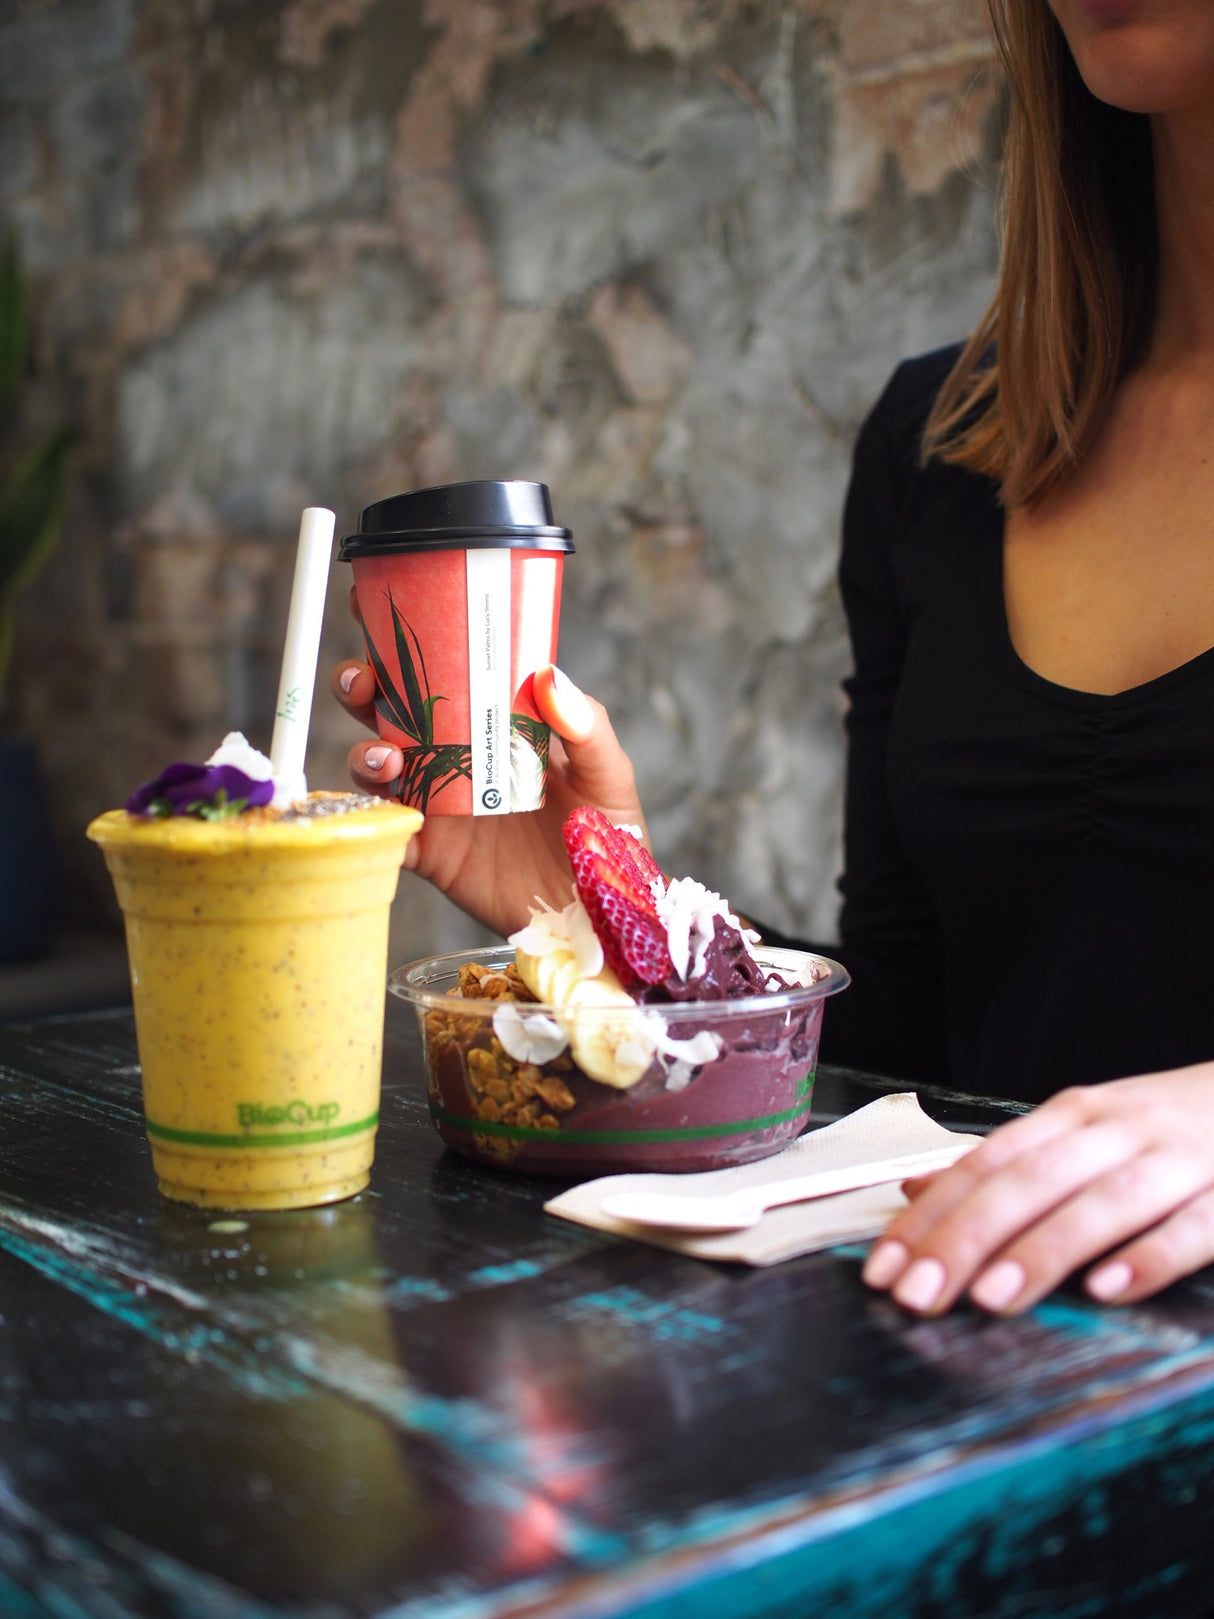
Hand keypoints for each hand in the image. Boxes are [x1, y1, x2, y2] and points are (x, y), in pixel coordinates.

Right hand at [331, 591, 645, 936]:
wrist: (603, 913)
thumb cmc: (610, 834)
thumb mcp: (608, 772)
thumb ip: (586, 725)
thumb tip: (549, 677)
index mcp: (496, 722)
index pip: (445, 668)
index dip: (407, 635)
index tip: (377, 604)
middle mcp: (458, 754)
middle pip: (393, 709)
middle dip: (365, 686)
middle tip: (364, 680)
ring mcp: (439, 801)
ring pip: (378, 765)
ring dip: (366, 753)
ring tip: (386, 758)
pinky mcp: (431, 853)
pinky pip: (385, 832)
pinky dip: (372, 821)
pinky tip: (387, 815)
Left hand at [861, 1063, 1213, 1313]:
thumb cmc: (1165, 1129)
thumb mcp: (1082, 1132)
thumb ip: (1007, 1164)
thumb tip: (916, 1193)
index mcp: (1071, 1117)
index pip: (985, 1165)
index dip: (932, 1216)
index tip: (884, 1266)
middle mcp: (1115, 1133)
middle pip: (1029, 1184)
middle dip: (966, 1239)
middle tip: (917, 1294)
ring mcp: (1176, 1162)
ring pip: (1101, 1204)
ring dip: (1043, 1250)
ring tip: (991, 1297)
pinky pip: (1190, 1230)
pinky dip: (1148, 1258)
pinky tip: (1109, 1289)